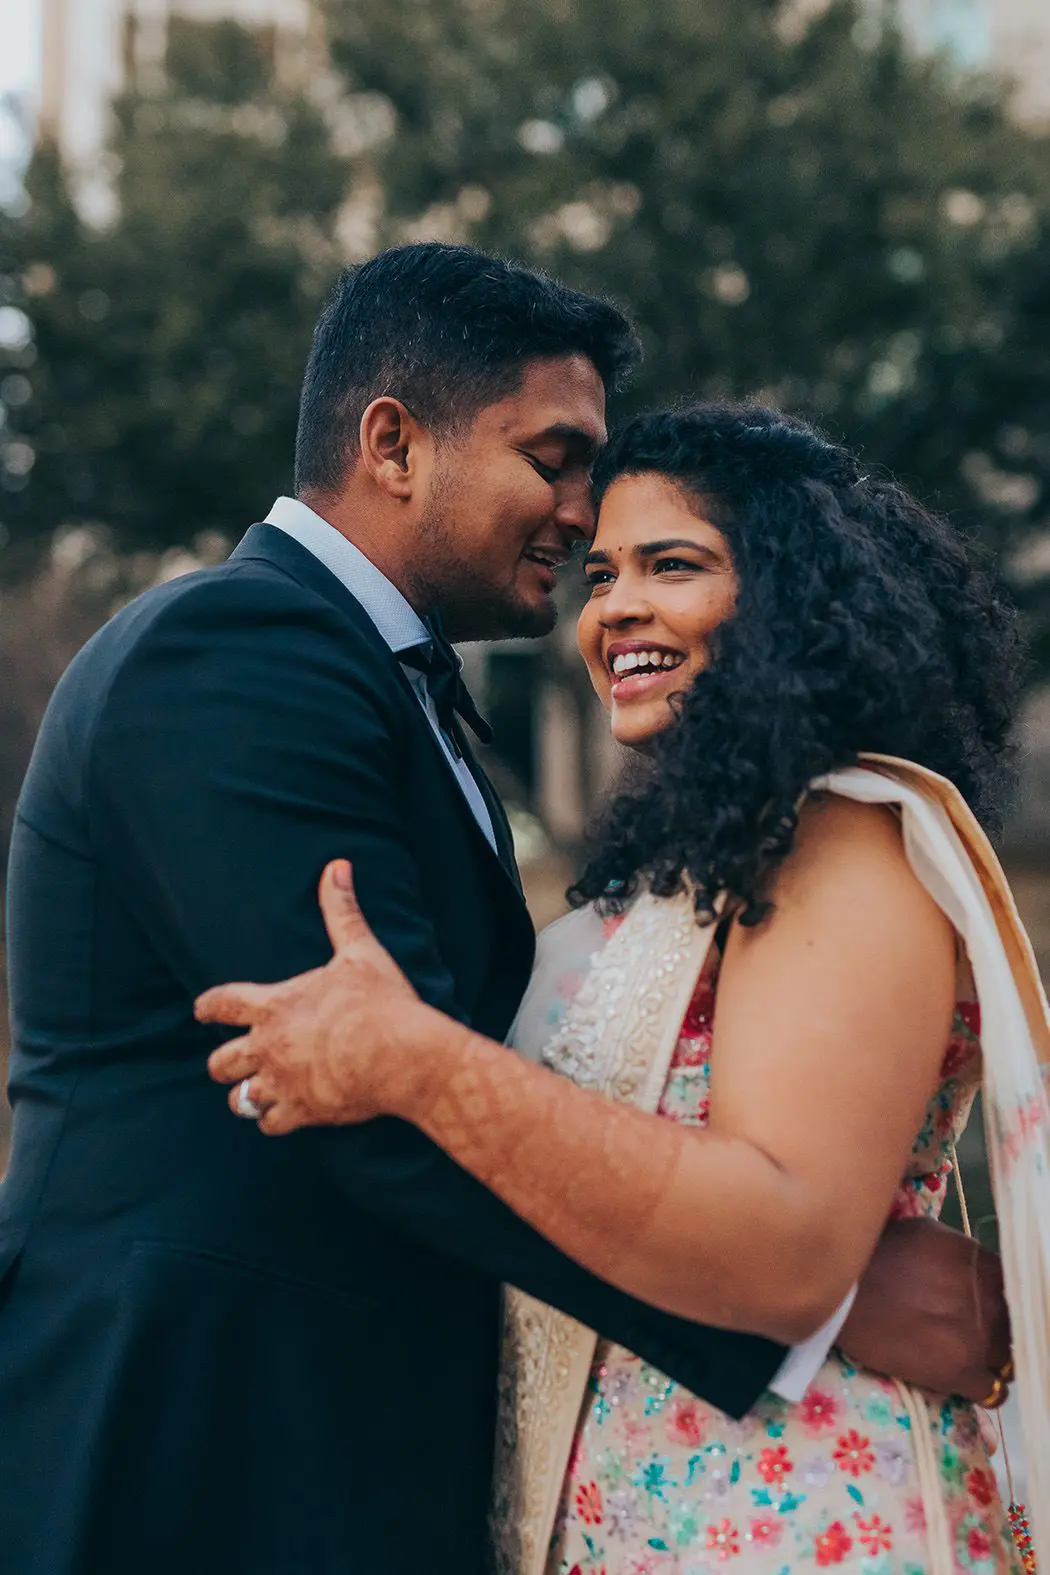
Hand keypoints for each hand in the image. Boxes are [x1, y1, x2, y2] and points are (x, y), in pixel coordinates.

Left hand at [197, 860, 433, 1133]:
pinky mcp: (301, 1112)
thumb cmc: (380, 1002)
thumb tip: (337, 866)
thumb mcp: (360, 951)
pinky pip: (270, 1123)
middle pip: (220, 1062)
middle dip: (224, 1061)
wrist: (402, 1056)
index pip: (222, 1004)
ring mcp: (282, 1083)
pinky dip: (274, 1119)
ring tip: (254, 1092)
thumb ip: (341, 911)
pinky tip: (284, 1115)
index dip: (207, 1007)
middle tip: (231, 1060)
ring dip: (246, 1094)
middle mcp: (268, 1047)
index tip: (199, 1011)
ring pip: (239, 1099)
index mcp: (275, 1006)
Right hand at [839, 1216, 1010, 1403]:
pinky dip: (984, 1387)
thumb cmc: (876, 1254)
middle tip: (969, 1330)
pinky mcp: (961, 1374)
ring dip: (991, 1358)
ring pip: (1008, 1359)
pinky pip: (994, 1391)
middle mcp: (989, 1300)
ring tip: (965, 1355)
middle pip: (1013, 1325)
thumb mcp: (925, 1232)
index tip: (982, 1305)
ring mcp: (979, 1339)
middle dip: (996, 1328)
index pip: (1013, 1288)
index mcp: (981, 1264)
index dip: (998, 1299)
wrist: (843, 1294)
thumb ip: (960, 1250)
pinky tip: (966, 1379)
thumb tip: (972, 1263)